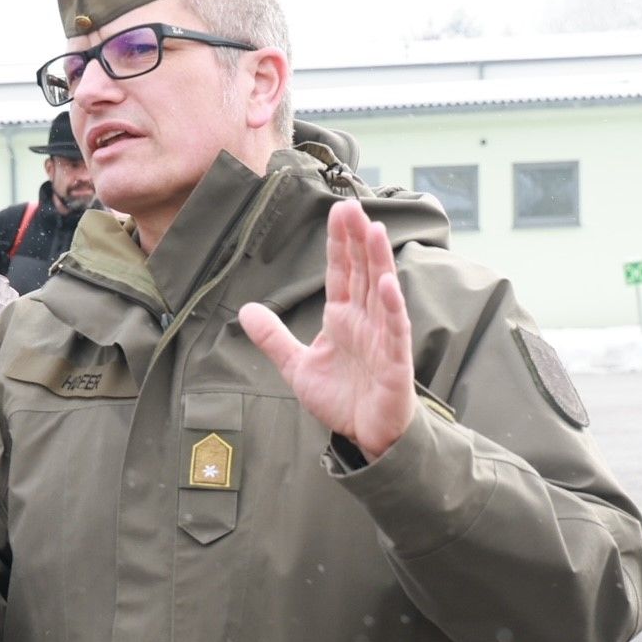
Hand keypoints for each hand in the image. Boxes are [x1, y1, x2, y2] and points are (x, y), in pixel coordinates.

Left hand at [239, 201, 414, 458]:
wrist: (366, 436)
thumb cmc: (341, 399)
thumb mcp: (296, 366)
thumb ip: (273, 338)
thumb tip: (245, 311)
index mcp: (343, 318)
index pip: (341, 272)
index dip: (339, 243)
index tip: (337, 211)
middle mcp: (365, 321)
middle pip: (362, 272)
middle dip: (357, 240)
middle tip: (351, 205)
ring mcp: (383, 338)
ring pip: (382, 292)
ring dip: (379, 261)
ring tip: (374, 230)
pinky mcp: (395, 362)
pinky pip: (395, 330)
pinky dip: (393, 307)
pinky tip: (388, 283)